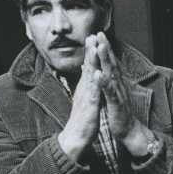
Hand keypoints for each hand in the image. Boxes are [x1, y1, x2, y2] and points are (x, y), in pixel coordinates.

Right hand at [58, 36, 102, 159]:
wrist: (75, 138)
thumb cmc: (82, 121)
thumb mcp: (85, 101)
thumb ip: (86, 89)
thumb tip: (87, 78)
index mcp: (85, 89)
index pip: (89, 67)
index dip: (91, 53)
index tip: (93, 38)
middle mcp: (84, 90)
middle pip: (88, 68)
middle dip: (90, 51)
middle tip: (91, 35)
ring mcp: (86, 98)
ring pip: (89, 77)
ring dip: (91, 62)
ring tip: (93, 47)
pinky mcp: (90, 108)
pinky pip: (93, 94)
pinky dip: (95, 83)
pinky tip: (96, 73)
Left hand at [95, 34, 138, 145]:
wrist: (129, 131)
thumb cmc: (119, 113)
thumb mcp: (111, 95)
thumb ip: (107, 82)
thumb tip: (101, 71)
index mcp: (116, 83)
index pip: (110, 62)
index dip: (104, 48)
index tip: (98, 34)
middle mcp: (119, 85)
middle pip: (112, 63)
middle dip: (105, 48)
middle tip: (100, 33)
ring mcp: (118, 93)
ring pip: (111, 74)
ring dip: (106, 60)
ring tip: (100, 47)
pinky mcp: (116, 104)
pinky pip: (110, 92)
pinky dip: (104, 82)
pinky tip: (99, 74)